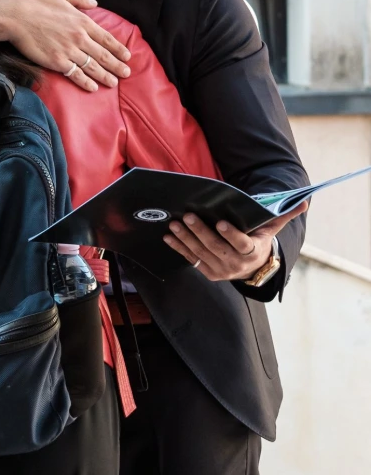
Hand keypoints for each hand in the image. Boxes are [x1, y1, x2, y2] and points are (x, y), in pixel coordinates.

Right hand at [0, 0, 130, 92]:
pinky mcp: (57, 62)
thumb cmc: (36, 4)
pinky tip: (93, 88)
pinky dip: (86, 82)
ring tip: (114, 83)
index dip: (118, 48)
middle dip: (117, 65)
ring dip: (105, 76)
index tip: (127, 56)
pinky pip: (76, 74)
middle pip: (103, 55)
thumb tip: (94, 3)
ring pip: (93, 67)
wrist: (17, 17)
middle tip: (126, 73)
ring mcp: (69, 51)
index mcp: (83, 21)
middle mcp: (80, 37)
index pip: (106, 38)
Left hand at [162, 201, 307, 282]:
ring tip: (175, 224)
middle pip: (216, 247)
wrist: (253, 268)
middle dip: (200, 231)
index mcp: (252, 252)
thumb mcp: (272, 230)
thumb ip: (283, 215)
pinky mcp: (208, 272)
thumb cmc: (259, 241)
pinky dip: (180, 248)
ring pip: (201, 253)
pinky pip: (192, 259)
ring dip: (186, 238)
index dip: (231, 235)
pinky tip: (169, 236)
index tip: (220, 223)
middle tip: (188, 216)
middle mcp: (236, 264)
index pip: (241, 244)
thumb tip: (304, 202)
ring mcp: (220, 270)